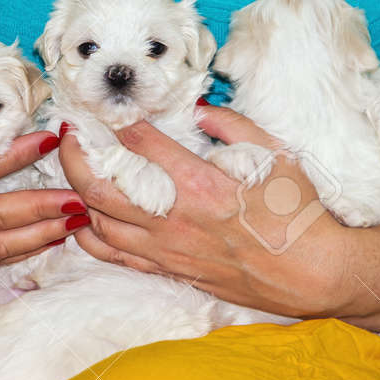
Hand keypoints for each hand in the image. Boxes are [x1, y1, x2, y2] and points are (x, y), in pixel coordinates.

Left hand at [57, 106, 379, 329]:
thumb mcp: (276, 155)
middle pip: (101, 186)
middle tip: (70, 134)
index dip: (115, 120)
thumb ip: (234, 126)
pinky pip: (114, 255)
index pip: (140, 144)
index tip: (104, 106)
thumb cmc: (297, 213)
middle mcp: (175, 219)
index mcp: (202, 185)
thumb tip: (200, 110)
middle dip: (75, 155)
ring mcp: (167, 249)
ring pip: (99, 222)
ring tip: (77, 170)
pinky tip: (86, 218)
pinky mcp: (169, 270)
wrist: (309, 273)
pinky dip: (92, 236)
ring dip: (79, 194)